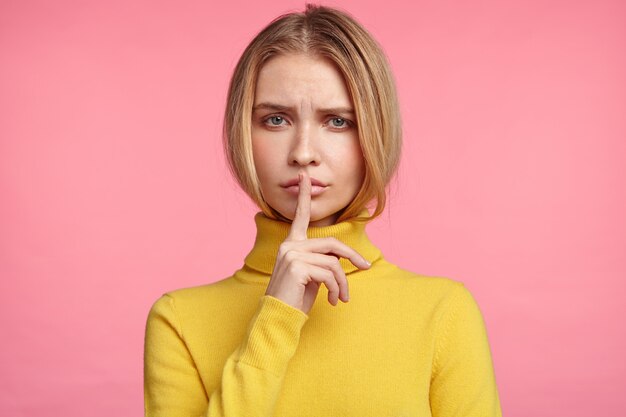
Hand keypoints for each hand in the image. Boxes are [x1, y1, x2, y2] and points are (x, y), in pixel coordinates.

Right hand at [264, 170, 370, 313]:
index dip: (303, 196)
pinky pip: (329, 274)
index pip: (299, 217)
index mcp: (291, 244)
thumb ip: (323, 261)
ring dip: (343, 283)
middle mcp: (289, 246)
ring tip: (341, 298)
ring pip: (334, 263)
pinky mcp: (297, 267)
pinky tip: (334, 301)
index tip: (305, 177)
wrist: (278, 318)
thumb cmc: (295, 299)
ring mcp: (292, 255)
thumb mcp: (311, 276)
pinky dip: (336, 289)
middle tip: (365, 267)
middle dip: (352, 256)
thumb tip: (346, 259)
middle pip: (332, 244)